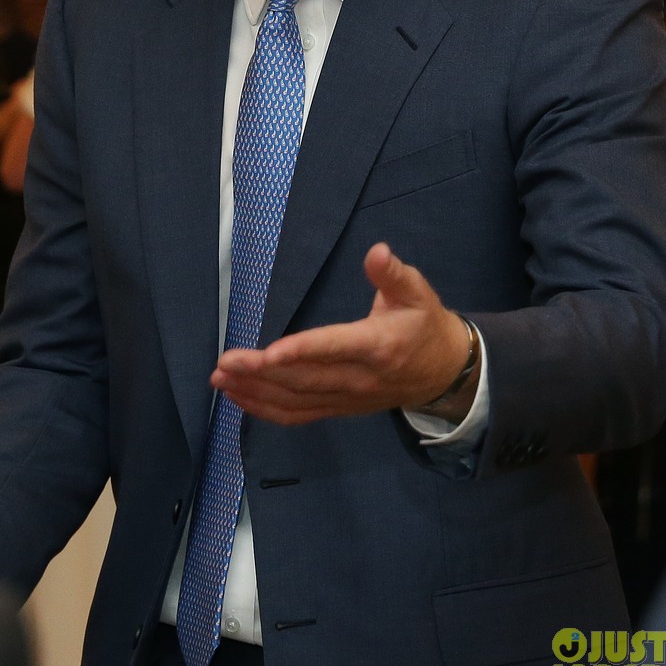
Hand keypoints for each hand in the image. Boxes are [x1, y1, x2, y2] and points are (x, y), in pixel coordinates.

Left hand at [212, 242, 476, 424]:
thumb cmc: (425, 325)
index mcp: (378, 346)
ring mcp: (347, 399)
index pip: (334, 348)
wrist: (445, 374)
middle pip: (305, 379)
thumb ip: (392, 273)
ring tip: (220, 378)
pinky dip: (265, 410)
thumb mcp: (418, 293)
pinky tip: (238, 398)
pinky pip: (298, 415)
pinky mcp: (338, 409)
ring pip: (296, 401)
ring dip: (255, 392)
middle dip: (261, 373)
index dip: (302, 351)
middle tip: (225, 362)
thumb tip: (377, 251)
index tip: (269, 352)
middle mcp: (359, 378)